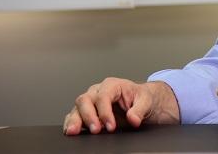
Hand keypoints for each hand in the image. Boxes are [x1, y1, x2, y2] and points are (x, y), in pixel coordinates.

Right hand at [63, 78, 178, 134]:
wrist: (141, 102)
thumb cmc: (141, 98)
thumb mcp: (146, 101)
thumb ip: (140, 109)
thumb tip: (133, 119)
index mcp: (113, 85)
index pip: (103, 96)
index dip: (105, 112)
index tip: (111, 126)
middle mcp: (98, 91)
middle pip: (86, 100)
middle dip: (88, 116)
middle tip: (95, 130)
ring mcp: (91, 102)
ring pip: (77, 107)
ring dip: (75, 120)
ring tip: (74, 132)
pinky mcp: (86, 112)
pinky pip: (73, 115)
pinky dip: (70, 123)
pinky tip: (71, 132)